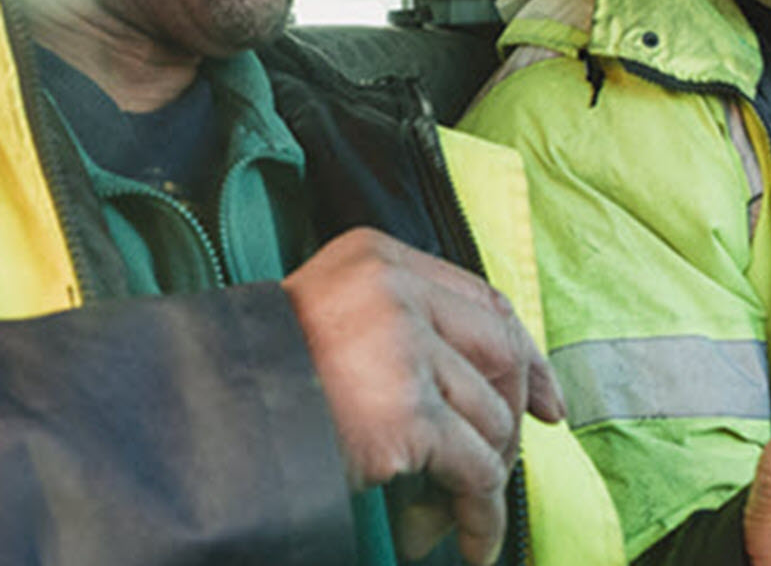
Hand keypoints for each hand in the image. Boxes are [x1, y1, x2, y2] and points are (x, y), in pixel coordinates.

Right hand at [282, 227, 565, 565]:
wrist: (199, 415)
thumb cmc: (267, 375)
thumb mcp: (336, 315)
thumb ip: (405, 321)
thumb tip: (498, 373)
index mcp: (381, 257)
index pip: (486, 301)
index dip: (525, 354)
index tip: (547, 399)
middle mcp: (397, 290)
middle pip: (501, 351)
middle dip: (516, 413)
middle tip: (507, 460)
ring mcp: (402, 347)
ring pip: (491, 415)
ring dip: (484, 472)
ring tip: (453, 506)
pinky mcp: (404, 411)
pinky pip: (474, 467)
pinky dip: (481, 511)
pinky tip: (470, 539)